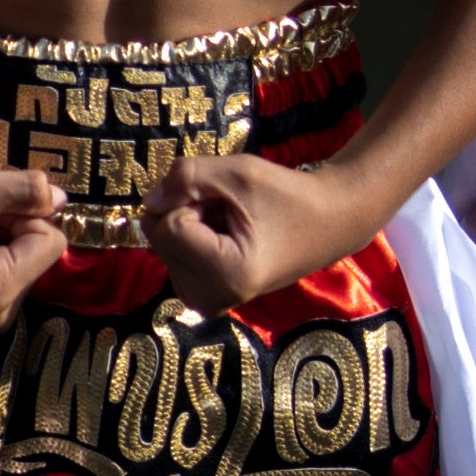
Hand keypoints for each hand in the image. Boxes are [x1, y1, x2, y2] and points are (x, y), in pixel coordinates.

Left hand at [141, 149, 359, 312]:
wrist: (329, 223)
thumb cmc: (288, 196)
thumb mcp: (237, 172)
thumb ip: (185, 178)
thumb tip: (146, 204)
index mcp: (226, 274)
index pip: (167, 225)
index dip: (193, 200)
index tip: (232, 203)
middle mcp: (212, 299)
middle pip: (161, 238)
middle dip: (189, 213)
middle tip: (234, 213)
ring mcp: (207, 303)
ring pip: (164, 246)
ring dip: (191, 225)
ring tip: (234, 225)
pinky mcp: (204, 299)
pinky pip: (174, 257)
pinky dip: (193, 239)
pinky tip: (227, 238)